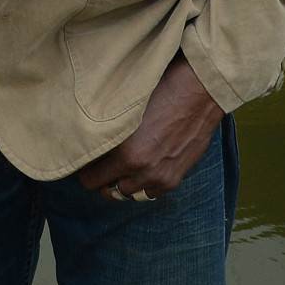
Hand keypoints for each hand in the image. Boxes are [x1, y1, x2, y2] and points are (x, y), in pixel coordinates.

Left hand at [73, 55, 223, 203]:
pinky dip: (143, 185)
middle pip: (108, 191)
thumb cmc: (161, 90)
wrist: (200, 92)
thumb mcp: (125, 109)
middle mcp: (143, 172)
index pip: (91, 180)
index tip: (84, 161)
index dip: (85, 170)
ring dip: (123, 183)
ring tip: (120, 168)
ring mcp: (161, 178)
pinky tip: (142, 169)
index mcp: (127, 155)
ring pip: (130, 195)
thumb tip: (89, 139)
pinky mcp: (176, 178)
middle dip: (102, 179)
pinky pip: (151, 193)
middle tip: (100, 164)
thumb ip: (107, 131)